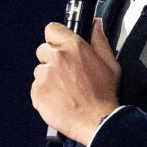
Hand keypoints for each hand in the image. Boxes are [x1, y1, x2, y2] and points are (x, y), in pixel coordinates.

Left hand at [32, 18, 119, 143]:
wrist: (97, 121)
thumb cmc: (104, 95)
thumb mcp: (110, 63)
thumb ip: (100, 40)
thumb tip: (96, 24)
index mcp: (74, 47)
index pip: (52, 29)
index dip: (56, 38)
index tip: (59, 46)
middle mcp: (57, 58)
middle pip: (43, 50)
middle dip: (52, 60)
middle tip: (66, 75)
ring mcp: (45, 75)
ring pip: (39, 70)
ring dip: (48, 78)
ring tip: (64, 90)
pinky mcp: (37, 91)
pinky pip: (36, 88)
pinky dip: (44, 94)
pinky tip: (59, 100)